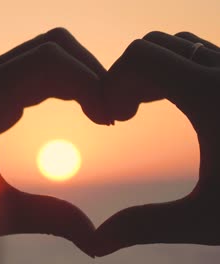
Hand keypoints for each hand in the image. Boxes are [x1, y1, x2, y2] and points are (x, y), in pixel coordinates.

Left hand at [0, 28, 108, 255]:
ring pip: (48, 50)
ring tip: (102, 113)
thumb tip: (94, 240)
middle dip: (93, 73)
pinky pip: (37, 65)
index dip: (90, 84)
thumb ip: (44, 219)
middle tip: (114, 116)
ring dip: (81, 73)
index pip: (49, 62)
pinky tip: (81, 109)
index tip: (112, 122)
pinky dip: (66, 79)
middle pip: (54, 46)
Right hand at [94, 31, 219, 255]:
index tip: (114, 120)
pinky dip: (175, 69)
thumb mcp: (208, 219)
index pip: (140, 56)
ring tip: (145, 108)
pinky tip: (175, 103)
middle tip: (124, 115)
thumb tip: (94, 246)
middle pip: (154, 45)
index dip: (112, 83)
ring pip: (179, 46)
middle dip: (127, 76)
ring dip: (151, 71)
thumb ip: (145, 226)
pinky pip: (200, 54)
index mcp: (211, 95)